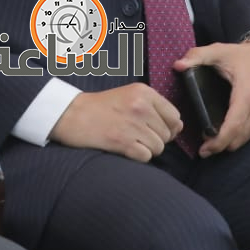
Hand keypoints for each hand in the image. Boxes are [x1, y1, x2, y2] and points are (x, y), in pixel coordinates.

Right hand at [50, 84, 181, 160]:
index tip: (156, 130)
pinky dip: (138, 157)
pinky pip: (145, 157)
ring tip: (130, 142)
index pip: (175, 116)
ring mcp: (132, 124)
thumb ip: (154, 107)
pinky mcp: (122, 141)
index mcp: (144, 92)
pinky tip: (125, 149)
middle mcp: (141, 106)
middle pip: (167, 134)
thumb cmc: (101, 107)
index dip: (169, 128)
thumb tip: (177, 127)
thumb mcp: (129, 96)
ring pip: (158, 147)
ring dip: (147, 149)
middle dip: (156, 139)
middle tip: (138, 136)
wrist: (72, 114)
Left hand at [174, 40, 249, 156]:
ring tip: (210, 139)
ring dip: (227, 144)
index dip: (218, 141)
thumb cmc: (244, 55)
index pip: (234, 126)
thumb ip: (198, 56)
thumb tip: (178, 66)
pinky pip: (249, 136)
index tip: (203, 149)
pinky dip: (236, 139)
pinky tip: (223, 133)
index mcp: (247, 95)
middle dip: (219, 146)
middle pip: (237, 139)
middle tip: (201, 145)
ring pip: (243, 141)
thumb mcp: (219, 51)